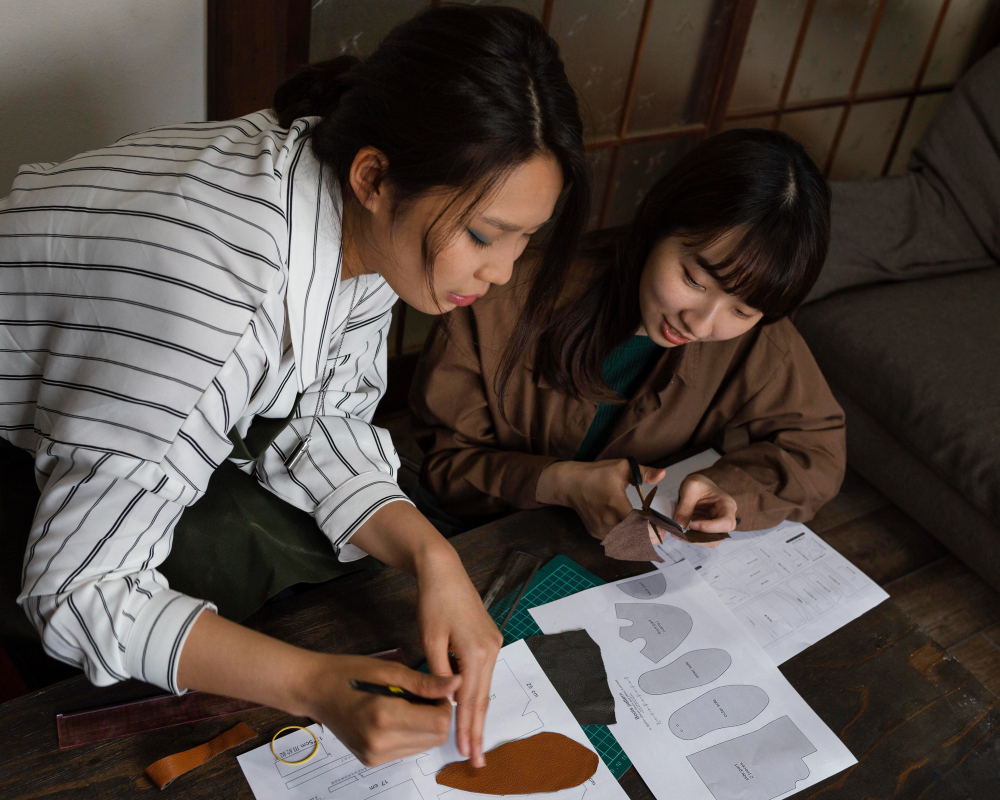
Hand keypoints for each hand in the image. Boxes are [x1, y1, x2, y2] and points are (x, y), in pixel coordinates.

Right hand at [176, 611, 459, 768]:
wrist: (313, 690)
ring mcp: (375, 756)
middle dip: (437, 715)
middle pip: (435, 737)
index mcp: (384, 717)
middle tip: (422, 693)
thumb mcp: (388, 670)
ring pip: (424, 745)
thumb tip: (456, 684)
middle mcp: (380, 743)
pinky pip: (407, 749)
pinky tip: (397, 714)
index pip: (439, 722)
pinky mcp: (371, 761)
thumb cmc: (348, 672)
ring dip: (426, 725)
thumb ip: (424, 682)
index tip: (434, 687)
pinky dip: (411, 733)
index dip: (444, 703)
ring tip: (408, 702)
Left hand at [415, 545, 502, 767]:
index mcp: (476, 651)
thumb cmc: (434, 601)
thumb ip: (440, 673)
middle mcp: (491, 649)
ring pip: (484, 687)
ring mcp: (493, 643)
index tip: (467, 753)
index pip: (471, 700)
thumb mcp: (430, 640)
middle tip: (477, 759)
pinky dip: (477, 693)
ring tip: (473, 740)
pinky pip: (483, 673)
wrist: (444, 570)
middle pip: (483, 698)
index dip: (467, 728)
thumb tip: (446, 701)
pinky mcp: (489, 639)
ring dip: (477, 713)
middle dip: (478, 729)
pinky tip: (471, 708)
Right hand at [536, 459, 665, 539]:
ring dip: (640, 541)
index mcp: (615, 504)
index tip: (667, 529)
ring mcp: (600, 529)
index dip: (656, 529)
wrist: (570, 484)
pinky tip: (636, 535)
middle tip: (663, 534)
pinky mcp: (596, 534)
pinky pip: (616, 542)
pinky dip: (628, 541)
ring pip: (626, 543)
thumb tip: (663, 473)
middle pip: (635, 538)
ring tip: (652, 535)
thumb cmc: (597, 474)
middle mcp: (607, 520)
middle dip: (651, 538)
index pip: (640, 524)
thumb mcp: (622, 466)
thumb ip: (644, 471)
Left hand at [672, 473, 737, 547]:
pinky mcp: (708, 529)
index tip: (692, 525)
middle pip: (720, 535)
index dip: (710, 527)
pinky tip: (681, 533)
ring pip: (712, 541)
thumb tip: (679, 526)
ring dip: (696, 539)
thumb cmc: (698, 484)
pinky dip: (692, 538)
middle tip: (683, 534)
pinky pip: (703, 539)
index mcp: (727, 505)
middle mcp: (726, 517)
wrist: (697, 486)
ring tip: (680, 534)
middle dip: (702, 537)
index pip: (726, 522)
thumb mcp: (690, 488)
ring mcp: (718, 525)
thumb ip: (685, 506)